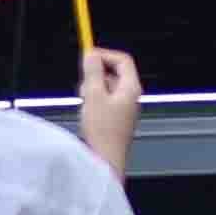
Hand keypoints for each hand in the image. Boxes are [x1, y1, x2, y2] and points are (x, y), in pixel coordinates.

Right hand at [76, 46, 140, 175]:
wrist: (105, 160)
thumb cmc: (102, 130)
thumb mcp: (93, 95)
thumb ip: (92, 72)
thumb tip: (91, 54)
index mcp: (130, 88)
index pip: (122, 60)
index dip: (105, 55)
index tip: (88, 56)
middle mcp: (131, 97)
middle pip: (114, 73)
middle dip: (96, 74)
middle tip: (84, 85)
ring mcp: (125, 108)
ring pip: (107, 87)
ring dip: (93, 89)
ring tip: (86, 103)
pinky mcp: (117, 118)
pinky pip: (105, 101)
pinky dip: (94, 101)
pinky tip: (87, 114)